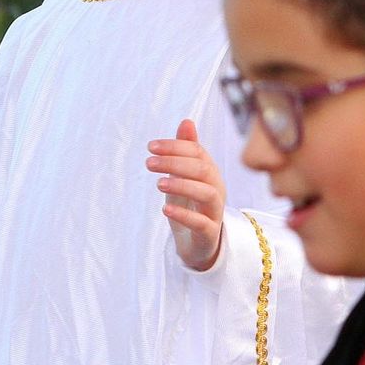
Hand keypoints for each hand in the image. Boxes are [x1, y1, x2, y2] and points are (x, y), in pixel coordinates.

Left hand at [148, 119, 225, 271]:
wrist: (198, 244)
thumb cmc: (189, 205)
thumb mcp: (183, 176)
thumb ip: (185, 150)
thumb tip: (186, 121)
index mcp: (210, 172)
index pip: (197, 152)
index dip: (175, 146)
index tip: (150, 146)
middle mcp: (216, 189)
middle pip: (202, 169)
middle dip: (175, 162)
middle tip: (148, 163)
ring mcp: (215, 212)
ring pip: (206, 193)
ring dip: (181, 185)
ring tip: (158, 183)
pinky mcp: (210, 233)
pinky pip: (201, 223)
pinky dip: (183, 215)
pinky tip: (165, 209)